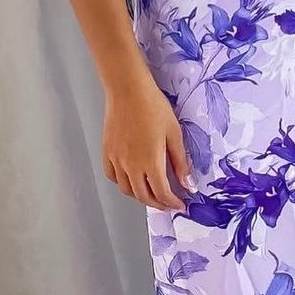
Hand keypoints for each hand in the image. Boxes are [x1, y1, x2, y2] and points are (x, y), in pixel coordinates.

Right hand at [102, 70, 194, 211]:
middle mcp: (131, 166)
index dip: (172, 203)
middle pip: (143, 196)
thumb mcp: (174, 134)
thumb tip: (188, 184)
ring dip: (140, 196)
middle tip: (168, 204)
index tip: (180, 204)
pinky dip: (122, 183)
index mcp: (150, 162)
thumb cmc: (153, 107)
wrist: (128, 90)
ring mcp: (116, 160)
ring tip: (151, 193)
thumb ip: (180, 162)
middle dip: (158, 204)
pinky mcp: (107, 152)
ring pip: (127, 189)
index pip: (162, 193)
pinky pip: (112, 176)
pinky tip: (131, 179)